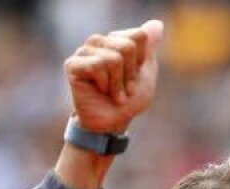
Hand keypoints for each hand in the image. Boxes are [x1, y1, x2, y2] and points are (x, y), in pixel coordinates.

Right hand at [64, 19, 163, 133]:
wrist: (112, 123)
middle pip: (127, 46)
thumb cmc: (128, 99)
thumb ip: (150, 48)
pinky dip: (105, 84)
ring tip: (113, 93)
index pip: (139, 36)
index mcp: (116, 39)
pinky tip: (100, 91)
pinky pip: (97, 66)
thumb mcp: (146, 73)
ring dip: (118, 83)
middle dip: (130, 74)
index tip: (134, 76)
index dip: (141, 62)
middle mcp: (99, 41)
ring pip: (113, 57)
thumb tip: (157, 24)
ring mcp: (84, 51)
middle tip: (124, 88)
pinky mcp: (72, 64)